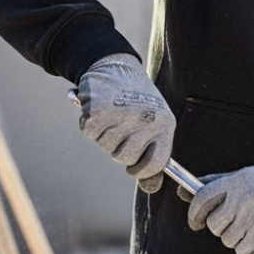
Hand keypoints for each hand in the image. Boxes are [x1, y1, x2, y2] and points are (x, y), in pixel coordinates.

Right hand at [74, 53, 173, 192]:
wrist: (117, 65)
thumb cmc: (137, 100)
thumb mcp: (152, 125)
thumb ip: (151, 156)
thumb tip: (151, 189)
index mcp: (165, 123)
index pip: (156, 164)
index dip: (142, 169)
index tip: (134, 166)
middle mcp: (146, 119)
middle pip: (124, 157)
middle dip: (118, 147)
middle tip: (120, 126)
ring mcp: (123, 114)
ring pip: (105, 145)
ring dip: (103, 133)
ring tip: (112, 112)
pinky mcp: (99, 109)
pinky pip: (89, 131)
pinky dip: (89, 122)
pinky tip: (98, 106)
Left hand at [187, 166, 253, 253]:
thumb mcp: (248, 178)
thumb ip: (216, 184)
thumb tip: (182, 192)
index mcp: (238, 180)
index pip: (202, 198)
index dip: (194, 213)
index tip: (195, 222)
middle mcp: (243, 198)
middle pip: (215, 225)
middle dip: (225, 228)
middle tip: (243, 222)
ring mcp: (253, 219)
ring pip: (229, 241)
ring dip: (242, 239)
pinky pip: (243, 253)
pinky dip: (253, 251)